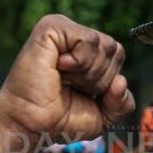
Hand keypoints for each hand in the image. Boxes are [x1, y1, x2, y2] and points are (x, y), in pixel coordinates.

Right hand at [0, 15, 134, 142]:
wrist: (30, 125)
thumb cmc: (59, 119)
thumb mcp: (103, 115)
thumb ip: (122, 102)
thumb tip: (121, 81)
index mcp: (86, 52)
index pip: (118, 55)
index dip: (107, 81)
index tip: (81, 92)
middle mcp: (75, 37)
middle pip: (115, 49)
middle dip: (99, 78)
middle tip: (70, 86)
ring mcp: (63, 30)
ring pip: (105, 45)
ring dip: (89, 72)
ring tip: (63, 78)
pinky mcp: (52, 27)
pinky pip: (89, 39)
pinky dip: (80, 61)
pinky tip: (59, 67)